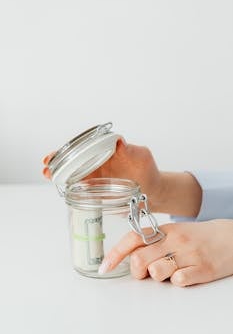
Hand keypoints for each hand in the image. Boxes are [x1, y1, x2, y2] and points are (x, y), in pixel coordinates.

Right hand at [42, 140, 163, 211]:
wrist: (152, 191)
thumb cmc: (148, 171)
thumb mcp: (142, 157)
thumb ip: (132, 150)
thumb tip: (119, 141)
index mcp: (107, 150)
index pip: (86, 146)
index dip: (71, 149)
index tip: (60, 151)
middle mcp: (99, 161)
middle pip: (75, 159)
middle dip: (60, 161)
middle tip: (47, 166)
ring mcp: (97, 175)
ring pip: (74, 172)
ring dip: (60, 173)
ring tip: (48, 175)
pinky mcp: (97, 188)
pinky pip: (80, 186)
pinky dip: (69, 186)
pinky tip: (61, 188)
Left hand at [98, 219, 232, 285]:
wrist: (230, 237)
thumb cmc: (198, 236)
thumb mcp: (174, 232)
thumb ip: (152, 241)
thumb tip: (128, 255)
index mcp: (165, 230)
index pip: (133, 238)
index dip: (115, 253)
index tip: (105, 266)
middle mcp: (175, 240)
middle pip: (140, 260)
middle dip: (137, 272)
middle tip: (146, 272)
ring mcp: (189, 254)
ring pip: (157, 272)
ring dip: (158, 276)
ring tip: (170, 270)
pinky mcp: (202, 269)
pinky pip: (179, 281)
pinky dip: (177, 281)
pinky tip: (184, 273)